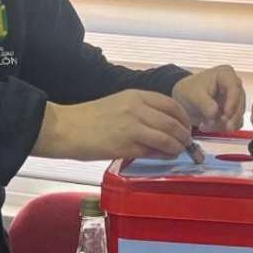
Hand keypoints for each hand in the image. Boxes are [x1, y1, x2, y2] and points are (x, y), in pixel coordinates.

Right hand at [32, 90, 191, 160]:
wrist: (65, 128)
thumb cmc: (89, 119)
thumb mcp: (118, 105)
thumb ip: (140, 112)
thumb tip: (161, 125)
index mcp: (136, 96)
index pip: (171, 105)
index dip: (183, 118)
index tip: (187, 127)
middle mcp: (137, 108)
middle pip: (173, 122)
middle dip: (184, 135)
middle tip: (187, 143)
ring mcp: (132, 127)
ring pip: (167, 137)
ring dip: (177, 147)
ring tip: (178, 152)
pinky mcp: (126, 145)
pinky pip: (153, 151)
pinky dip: (164, 155)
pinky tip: (165, 156)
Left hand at [172, 65, 245, 131]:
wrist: (184, 99)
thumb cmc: (189, 91)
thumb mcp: (193, 96)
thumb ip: (205, 104)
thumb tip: (215, 114)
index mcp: (226, 74)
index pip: (235, 88)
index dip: (232, 103)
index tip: (225, 115)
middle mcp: (234, 86)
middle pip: (239, 103)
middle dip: (228, 118)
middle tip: (215, 124)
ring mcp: (235, 99)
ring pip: (238, 115)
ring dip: (223, 125)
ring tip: (205, 125)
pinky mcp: (233, 112)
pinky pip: (234, 123)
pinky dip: (222, 128)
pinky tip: (208, 126)